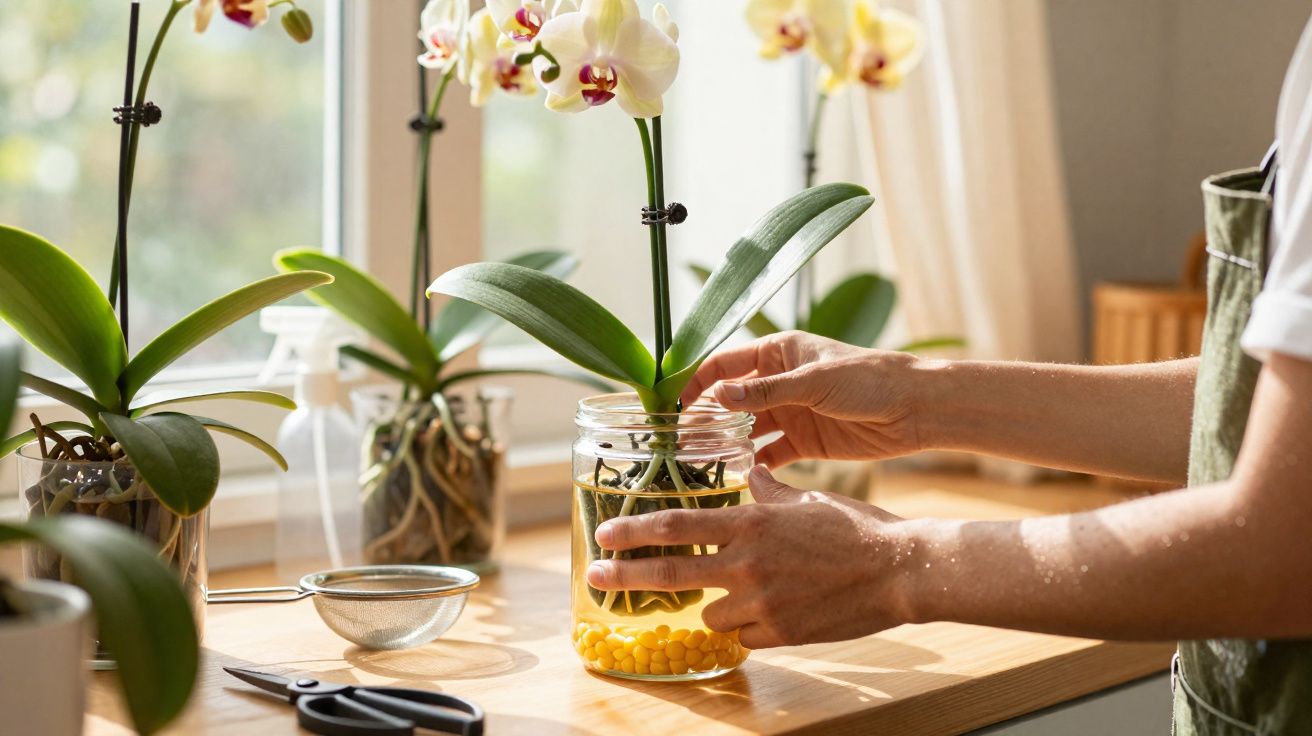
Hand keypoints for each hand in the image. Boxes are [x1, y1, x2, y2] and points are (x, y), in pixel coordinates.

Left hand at [586, 466, 914, 648]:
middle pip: (674, 571)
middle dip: (627, 574)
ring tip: (752, 594)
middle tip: (596, 575)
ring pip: (712, 613)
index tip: (604, 535)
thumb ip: (767, 491)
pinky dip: (752, 627)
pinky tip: (780, 612)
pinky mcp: (780, 634)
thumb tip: (747, 471)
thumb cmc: (856, 529)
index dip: (636, 531)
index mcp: (752, 523)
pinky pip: (746, 636)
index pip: (678, 525)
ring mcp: (763, 602)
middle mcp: (748, 563)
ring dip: (719, 605)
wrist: (899, 570)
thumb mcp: (806, 499)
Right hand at [681, 331, 925, 466]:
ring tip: (699, 464)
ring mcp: (790, 413)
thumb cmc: (868, 379)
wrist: (915, 409)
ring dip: (725, 445)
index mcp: (778, 352)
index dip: (698, 382)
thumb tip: (719, 396)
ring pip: (746, 430)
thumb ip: (767, 392)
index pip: (724, 364)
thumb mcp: (814, 381)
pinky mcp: (804, 442)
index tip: (674, 405)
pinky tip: (735, 478)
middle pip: (730, 401)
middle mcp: (779, 382)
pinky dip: (753, 465)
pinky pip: (769, 454)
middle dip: (705, 420)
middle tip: (680, 442)